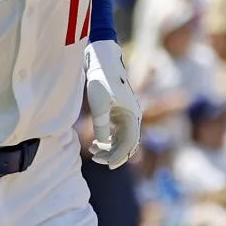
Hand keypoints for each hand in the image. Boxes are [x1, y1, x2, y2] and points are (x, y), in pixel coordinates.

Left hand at [84, 40, 139, 168]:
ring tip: (93, 150)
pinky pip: (117, 133)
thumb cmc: (101, 80)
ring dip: (110, 148)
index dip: (119, 156)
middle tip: (95, 158)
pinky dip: (108, 140)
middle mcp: (133, 116)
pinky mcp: (119, 112)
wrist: (102, 60)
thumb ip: (101, 126)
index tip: (107, 165)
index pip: (130, 143)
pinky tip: (96, 143)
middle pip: (127, 144)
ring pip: (122, 140)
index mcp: (132, 115)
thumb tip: (103, 144)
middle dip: (113, 154)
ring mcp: (126, 114)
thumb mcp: (99, 104)